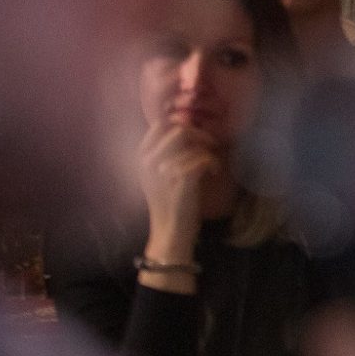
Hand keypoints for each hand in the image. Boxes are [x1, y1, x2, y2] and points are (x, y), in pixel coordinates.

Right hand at [137, 121, 218, 271]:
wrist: (170, 233)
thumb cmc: (170, 201)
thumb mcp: (159, 173)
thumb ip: (167, 150)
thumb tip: (185, 124)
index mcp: (141, 158)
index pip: (159, 124)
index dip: (181, 122)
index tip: (195, 134)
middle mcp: (148, 162)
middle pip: (178, 129)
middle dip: (200, 134)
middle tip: (211, 145)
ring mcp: (162, 171)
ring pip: (192, 142)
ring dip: (209, 150)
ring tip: (212, 164)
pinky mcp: (180, 182)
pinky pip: (202, 158)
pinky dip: (213, 163)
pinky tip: (214, 173)